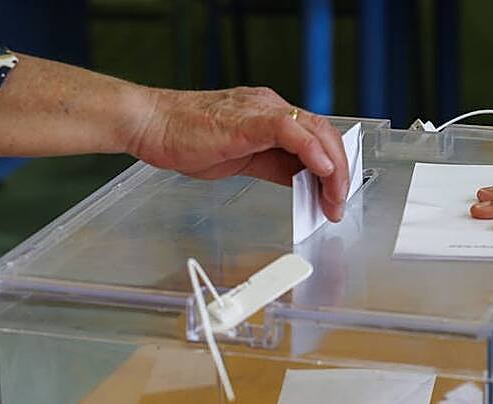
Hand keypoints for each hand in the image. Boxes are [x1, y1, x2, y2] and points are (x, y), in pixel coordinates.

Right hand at [129, 86, 348, 220]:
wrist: (153, 125)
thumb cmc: (188, 139)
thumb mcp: (243, 159)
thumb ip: (276, 167)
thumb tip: (303, 182)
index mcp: (271, 116)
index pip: (318, 138)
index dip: (333, 168)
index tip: (335, 197)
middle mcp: (272, 108)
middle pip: (325, 134)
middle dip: (339, 174)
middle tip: (338, 206)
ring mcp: (262, 111)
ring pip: (316, 132)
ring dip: (333, 170)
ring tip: (333, 201)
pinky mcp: (250, 120)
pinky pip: (292, 131)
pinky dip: (313, 152)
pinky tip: (322, 174)